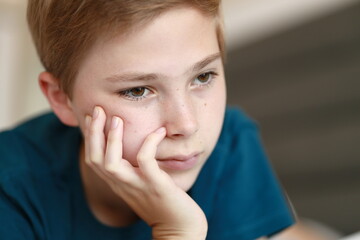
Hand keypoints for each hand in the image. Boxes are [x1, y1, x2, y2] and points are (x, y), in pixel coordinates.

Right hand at [84, 106, 206, 239]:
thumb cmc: (162, 202)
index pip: (94, 159)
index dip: (90, 138)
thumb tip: (134, 149)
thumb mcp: (141, 184)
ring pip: (111, 163)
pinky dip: (150, 143)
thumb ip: (133, 169)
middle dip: (93, 133)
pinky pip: (146, 160)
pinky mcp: (155, 185)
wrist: (179, 228)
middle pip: (95, 159)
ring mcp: (137, 186)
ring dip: (112, 139)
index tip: (91, 117)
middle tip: (97, 110)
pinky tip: (158, 131)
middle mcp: (122, 185)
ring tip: (117, 118)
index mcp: (118, 182)